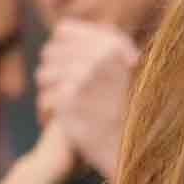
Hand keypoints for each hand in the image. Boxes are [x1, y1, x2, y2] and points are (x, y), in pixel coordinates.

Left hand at [36, 20, 139, 179]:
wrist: (140, 151)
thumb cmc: (135, 111)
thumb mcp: (129, 68)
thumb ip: (102, 47)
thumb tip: (62, 33)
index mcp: (112, 44)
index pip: (63, 32)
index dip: (62, 48)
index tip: (68, 65)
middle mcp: (96, 58)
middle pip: (49, 53)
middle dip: (54, 71)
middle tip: (65, 90)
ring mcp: (81, 81)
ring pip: (43, 76)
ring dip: (49, 90)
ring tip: (62, 105)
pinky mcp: (68, 105)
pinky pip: (45, 100)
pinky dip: (48, 112)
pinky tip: (58, 121)